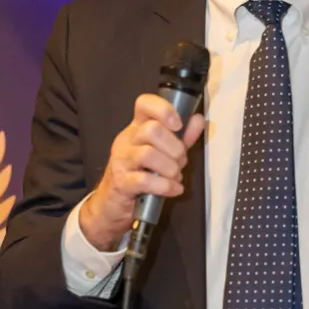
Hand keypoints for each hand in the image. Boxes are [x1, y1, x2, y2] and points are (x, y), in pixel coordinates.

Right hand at [79, 93, 205, 251]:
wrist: (111, 204)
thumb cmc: (139, 175)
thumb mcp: (163, 153)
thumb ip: (182, 137)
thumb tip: (197, 119)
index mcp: (136, 128)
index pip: (144, 104)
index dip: (163, 109)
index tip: (178, 124)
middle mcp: (126, 140)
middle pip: (152, 130)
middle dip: (174, 148)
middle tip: (179, 162)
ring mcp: (121, 160)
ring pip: (148, 154)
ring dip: (171, 168)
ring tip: (175, 177)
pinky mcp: (121, 182)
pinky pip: (145, 180)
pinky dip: (165, 186)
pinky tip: (173, 189)